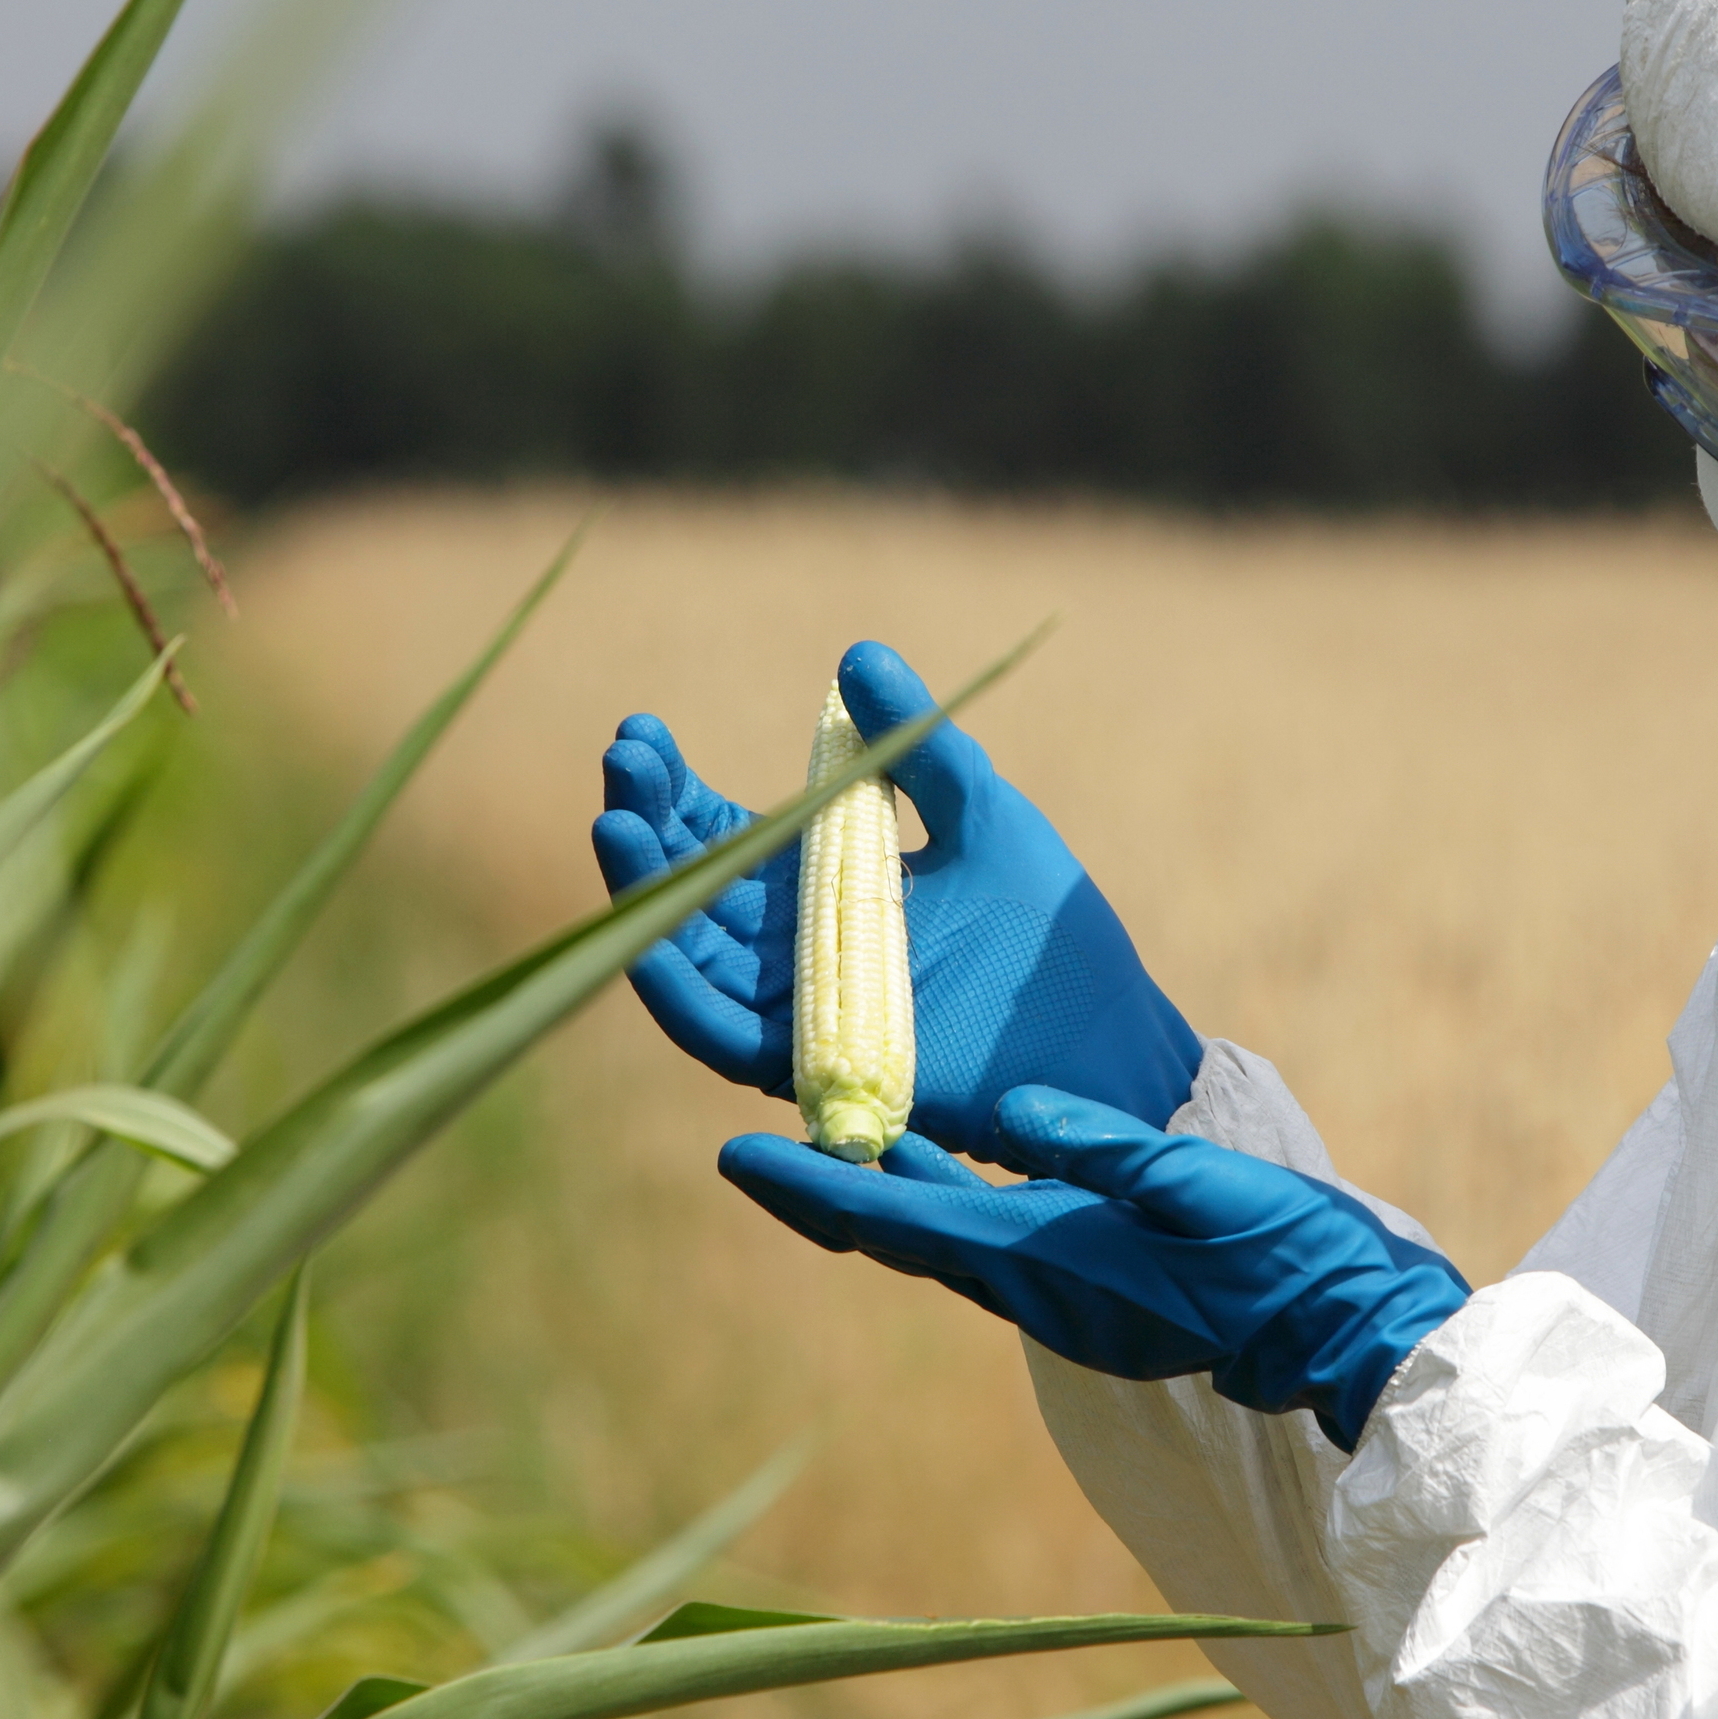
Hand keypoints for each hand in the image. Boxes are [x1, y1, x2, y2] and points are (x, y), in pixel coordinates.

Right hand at [592, 641, 1204, 1153]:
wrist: (1102, 1033)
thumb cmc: (1042, 928)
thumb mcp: (979, 813)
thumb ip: (916, 746)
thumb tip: (857, 653)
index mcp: (818, 887)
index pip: (720, 835)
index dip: (673, 790)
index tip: (641, 730)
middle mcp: (789, 950)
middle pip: (688, 887)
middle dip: (646, 821)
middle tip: (624, 758)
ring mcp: (794, 1009)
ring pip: (687, 952)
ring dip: (643, 892)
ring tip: (615, 823)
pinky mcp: (809, 1066)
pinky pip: (719, 1035)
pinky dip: (674, 985)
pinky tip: (643, 934)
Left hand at [717, 1085, 1470, 1449]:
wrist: (1343, 1330)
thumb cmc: (1280, 1254)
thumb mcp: (1196, 1186)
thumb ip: (1106, 1149)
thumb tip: (1009, 1109)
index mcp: (1045, 1260)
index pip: (901, 1216)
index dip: (815, 1187)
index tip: (737, 1158)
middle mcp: (1035, 1288)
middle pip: (900, 1231)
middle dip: (823, 1192)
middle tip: (747, 1153)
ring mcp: (1061, 1296)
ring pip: (941, 1236)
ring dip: (880, 1191)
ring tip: (821, 1138)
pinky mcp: (1091, 1290)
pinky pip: (989, 1239)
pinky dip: (942, 1196)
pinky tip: (935, 1155)